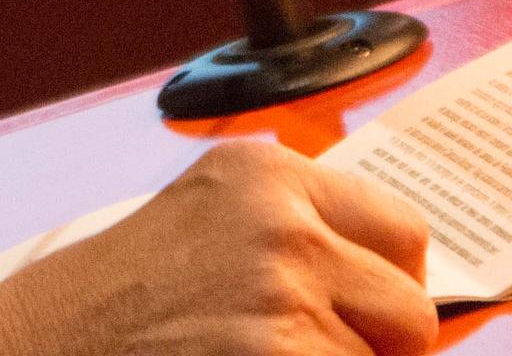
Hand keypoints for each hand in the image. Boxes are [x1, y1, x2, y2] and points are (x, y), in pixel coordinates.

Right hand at [0, 139, 435, 355]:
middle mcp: (282, 222)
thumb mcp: (202, 230)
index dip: (387, 292)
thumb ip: (294, 240)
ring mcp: (279, 295)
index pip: (404, 232)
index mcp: (267, 174)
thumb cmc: (101, 310)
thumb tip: (403, 299)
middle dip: (374, 351)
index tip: (360, 320)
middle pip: (410, 311)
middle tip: (304, 355)